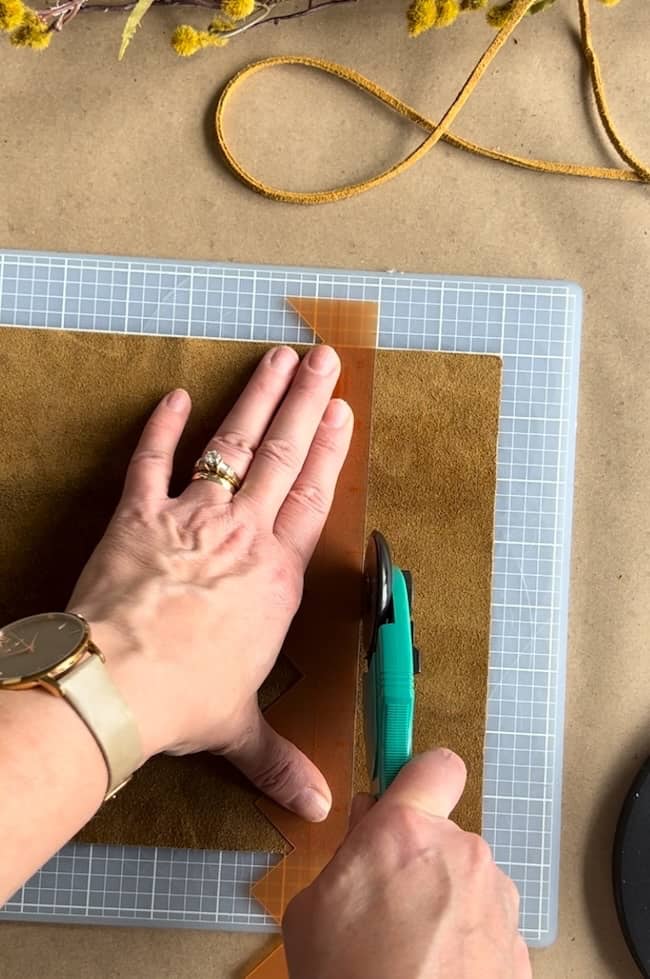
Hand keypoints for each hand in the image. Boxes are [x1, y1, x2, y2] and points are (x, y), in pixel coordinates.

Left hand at [68, 344, 352, 822]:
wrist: (118, 684)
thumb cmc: (184, 699)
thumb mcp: (240, 729)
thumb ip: (279, 760)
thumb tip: (318, 806)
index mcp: (275, 576)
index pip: (311, 498)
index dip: (330, 451)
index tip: (342, 413)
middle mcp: (241, 535)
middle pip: (283, 455)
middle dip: (307, 403)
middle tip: (325, 361)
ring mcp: (191, 517)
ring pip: (232, 443)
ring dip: (256, 398)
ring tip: (277, 359)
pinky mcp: (138, 514)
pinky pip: (151, 460)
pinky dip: (161, 427)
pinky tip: (174, 396)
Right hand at [284, 749, 530, 978]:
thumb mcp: (313, 909)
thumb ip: (349, 851)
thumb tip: (370, 824)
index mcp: (406, 833)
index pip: (434, 766)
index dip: (419, 777)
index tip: (407, 784)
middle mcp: (461, 854)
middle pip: (445, 834)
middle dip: (422, 858)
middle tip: (389, 901)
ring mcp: (496, 902)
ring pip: (469, 880)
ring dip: (447, 901)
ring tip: (411, 949)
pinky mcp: (517, 946)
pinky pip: (487, 924)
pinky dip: (466, 941)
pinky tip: (436, 970)